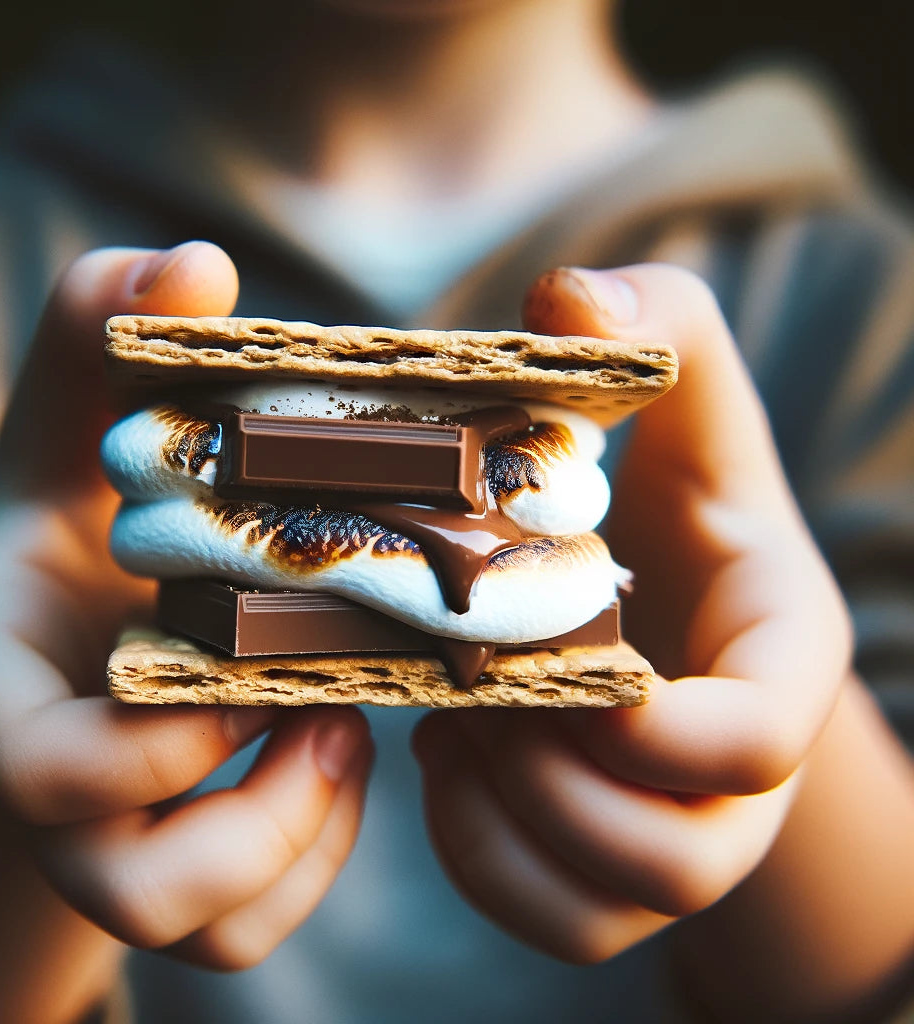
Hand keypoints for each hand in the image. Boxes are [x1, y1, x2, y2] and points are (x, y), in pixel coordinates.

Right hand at [0, 243, 372, 969]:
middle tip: (331, 709)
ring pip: (205, 931)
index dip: (159, 748)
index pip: (50, 775)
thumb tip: (193, 266)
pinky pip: (247, 932)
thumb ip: (98, 334)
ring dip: (300, 844)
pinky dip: (314, 865)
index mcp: (16, 694)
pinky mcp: (182, 870)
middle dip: (257, 816)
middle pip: (134, 890)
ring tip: (346, 728)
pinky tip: (342, 754)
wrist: (65, 633)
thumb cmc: (70, 530)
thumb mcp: (66, 424)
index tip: (251, 668)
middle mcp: (62, 797)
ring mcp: (119, 847)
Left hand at [412, 264, 851, 961]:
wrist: (670, 589)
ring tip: (453, 727)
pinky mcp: (611, 867)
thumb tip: (565, 297)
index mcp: (778, 664)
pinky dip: (479, 857)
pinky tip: (448, 757)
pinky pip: (551, 918)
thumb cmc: (679, 492)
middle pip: (671, 857)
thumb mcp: (686, 394)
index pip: (755, 744)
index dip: (651, 725)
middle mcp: (739, 777)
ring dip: (504, 828)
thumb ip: (653, 325)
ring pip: (600, 912)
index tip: (558, 654)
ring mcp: (678, 834)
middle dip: (550, 781)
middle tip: (476, 689)